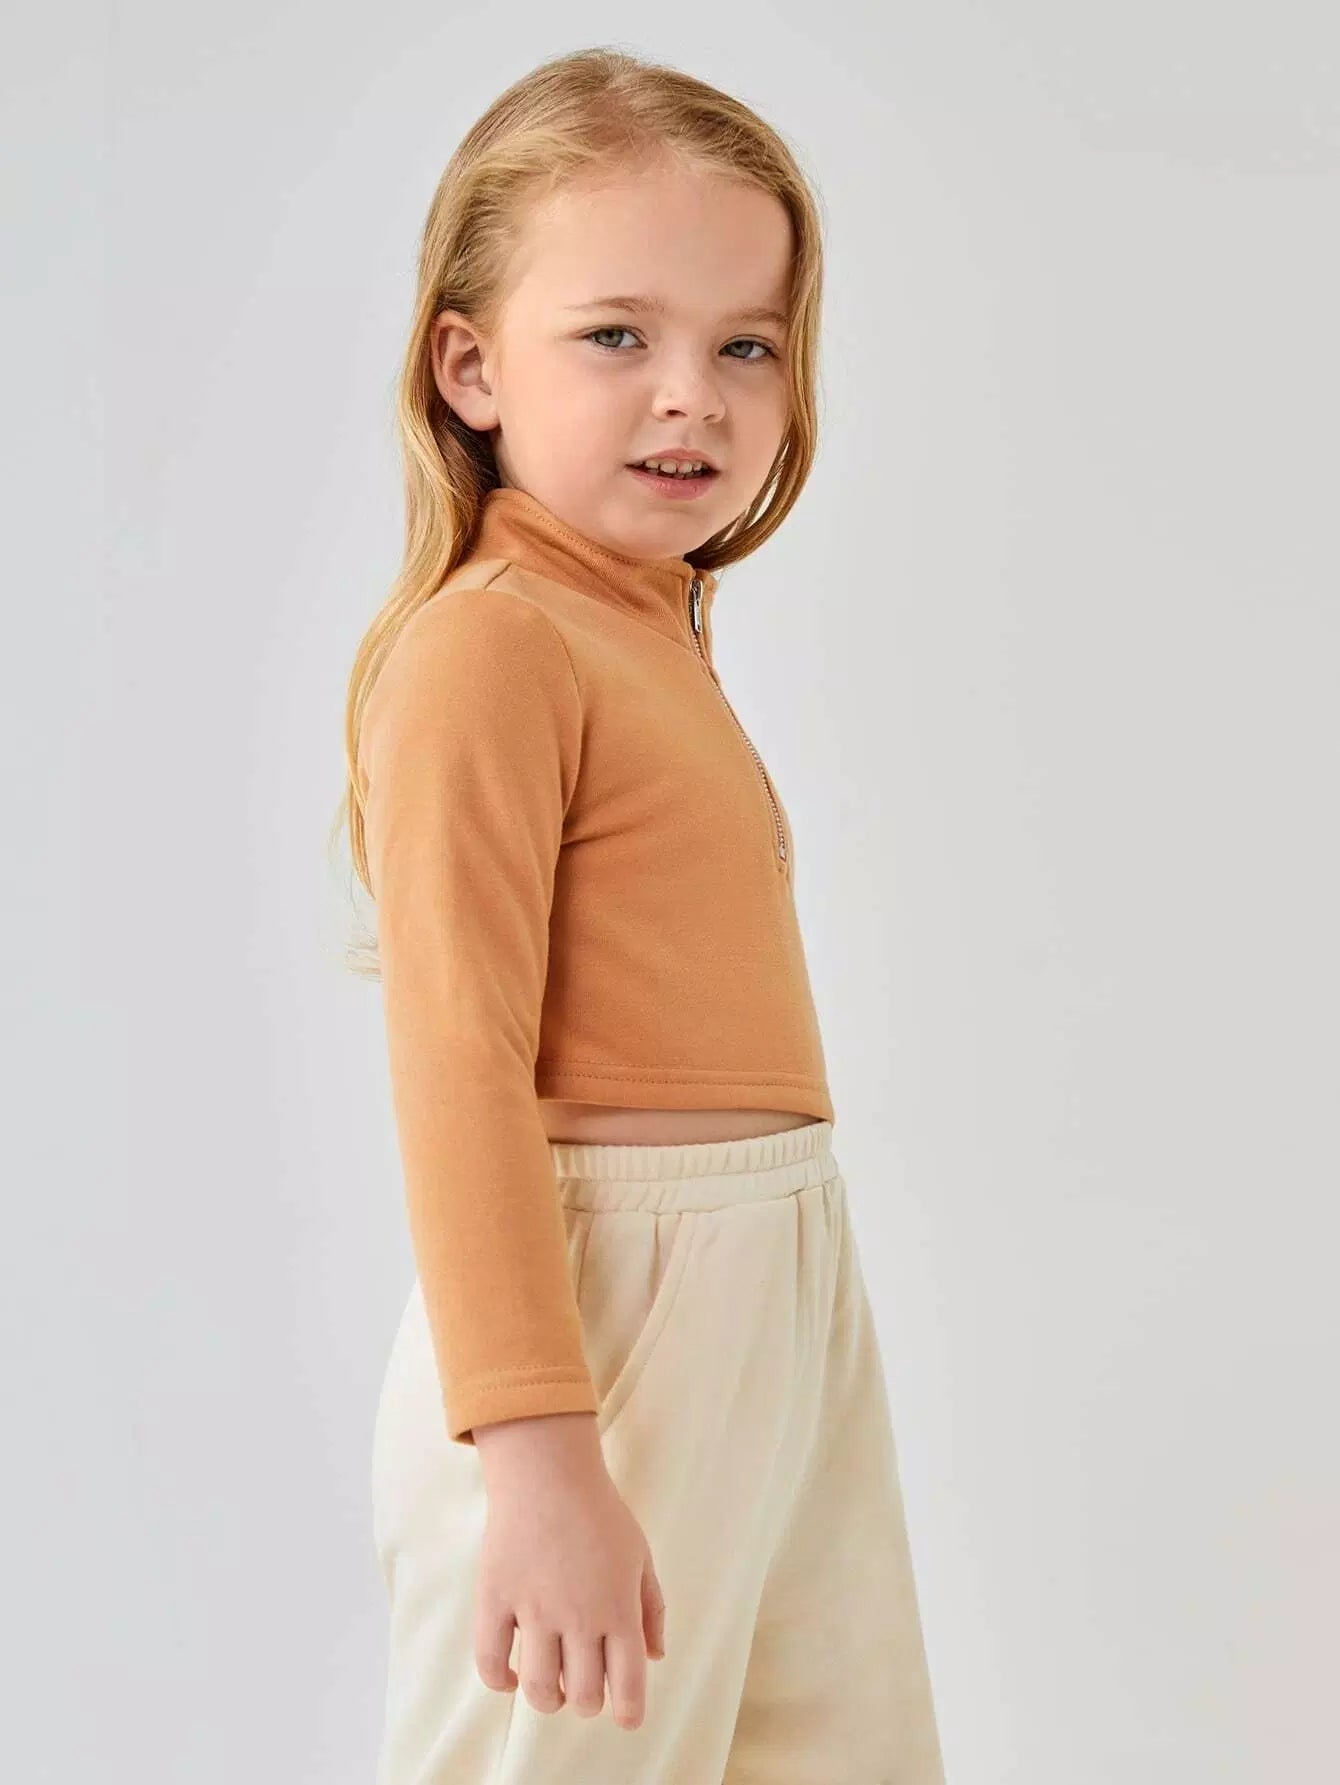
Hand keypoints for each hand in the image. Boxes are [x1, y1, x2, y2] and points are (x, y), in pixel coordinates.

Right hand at [472, 1412, 666, 1730]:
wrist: (547, 1472)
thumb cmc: (599, 1512)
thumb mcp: (640, 1555)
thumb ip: (651, 1608)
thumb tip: (655, 1656)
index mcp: (619, 1608)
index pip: (629, 1684)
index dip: (629, 1711)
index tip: (625, 1716)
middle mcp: (579, 1617)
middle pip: (584, 1695)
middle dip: (587, 1701)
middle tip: (584, 1685)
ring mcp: (535, 1610)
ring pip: (540, 1690)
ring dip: (548, 1699)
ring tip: (551, 1684)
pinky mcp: (496, 1599)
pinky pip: (490, 1663)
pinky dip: (500, 1682)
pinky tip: (512, 1675)